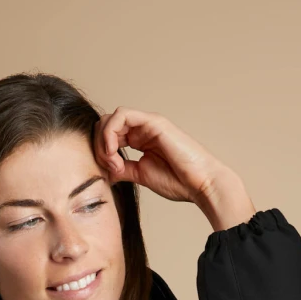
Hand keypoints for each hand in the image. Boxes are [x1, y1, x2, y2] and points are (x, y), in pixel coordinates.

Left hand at [94, 109, 254, 230]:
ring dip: (104, 140)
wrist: (201, 184)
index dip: (101, 152)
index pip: (109, 136)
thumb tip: (104, 170)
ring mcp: (147, 124)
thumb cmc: (179, 182)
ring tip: (112, 161)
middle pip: (106, 125)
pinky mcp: (153, 122)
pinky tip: (114, 151)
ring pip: (111, 118)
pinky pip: (122, 115)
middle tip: (109, 167)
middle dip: (99, 146)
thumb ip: (123, 169)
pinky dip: (111, 132)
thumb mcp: (141, 175)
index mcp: (140, 140)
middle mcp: (142, 129)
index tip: (109, 173)